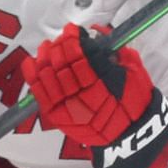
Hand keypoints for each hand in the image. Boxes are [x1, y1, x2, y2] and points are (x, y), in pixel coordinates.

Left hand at [23, 24, 167, 167]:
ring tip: (47, 47)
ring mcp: (68, 107)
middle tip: (62, 38)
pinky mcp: (58, 116)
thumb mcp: (135, 73)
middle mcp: (83, 94)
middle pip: (63, 63)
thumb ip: (118, 51)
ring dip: (46, 56)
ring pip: (48, 75)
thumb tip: (97, 31)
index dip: (73, 39)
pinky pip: (40, 93)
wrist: (130, 137)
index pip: (81, 54)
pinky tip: (31, 62)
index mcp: (104, 82)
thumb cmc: (135, 103)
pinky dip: (33, 75)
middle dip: (60, 45)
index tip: (73, 30)